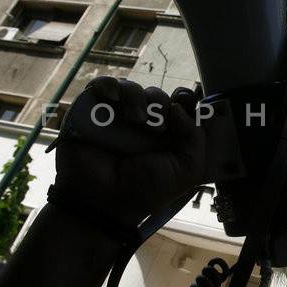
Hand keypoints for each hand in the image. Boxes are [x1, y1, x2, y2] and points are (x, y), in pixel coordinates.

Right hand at [51, 77, 207, 225]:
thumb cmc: (145, 188)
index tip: (182, 102)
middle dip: (159, 104)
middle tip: (154, 127)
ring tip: (133, 120)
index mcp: (166, 134)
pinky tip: (112, 98)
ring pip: (131, 88)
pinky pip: (102, 86)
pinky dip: (109, 86)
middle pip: (156, 94)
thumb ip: (196, 138)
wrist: (104, 200)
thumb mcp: (186, 169)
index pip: (178, 104)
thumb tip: (180, 106)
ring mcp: (116, 116)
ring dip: (136, 98)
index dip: (183, 98)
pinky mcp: (91, 111)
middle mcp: (142, 123)